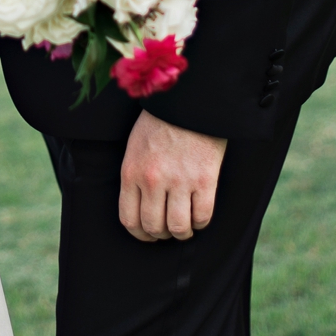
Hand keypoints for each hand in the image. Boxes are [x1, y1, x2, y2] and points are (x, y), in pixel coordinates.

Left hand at [119, 110, 226, 241]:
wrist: (188, 100)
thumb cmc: (159, 122)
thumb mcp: (135, 147)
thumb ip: (134, 177)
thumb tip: (139, 209)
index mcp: (131, 171)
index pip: (130, 219)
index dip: (140, 234)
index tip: (148, 234)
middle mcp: (153, 180)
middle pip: (154, 227)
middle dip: (161, 234)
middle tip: (168, 229)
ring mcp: (179, 181)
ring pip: (179, 228)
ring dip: (182, 232)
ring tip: (185, 225)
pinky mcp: (205, 180)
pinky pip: (203, 217)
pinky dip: (201, 222)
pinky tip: (199, 213)